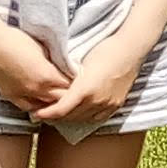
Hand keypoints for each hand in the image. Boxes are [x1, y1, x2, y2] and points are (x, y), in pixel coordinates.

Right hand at [0, 22, 66, 113]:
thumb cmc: (16, 38)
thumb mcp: (42, 47)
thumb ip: (56, 61)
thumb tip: (66, 66)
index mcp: (46, 75)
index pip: (69, 86)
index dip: (74, 82)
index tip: (77, 77)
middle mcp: (35, 89)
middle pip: (59, 99)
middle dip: (66, 93)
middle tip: (69, 87)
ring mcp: (21, 94)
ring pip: (44, 107)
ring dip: (52, 102)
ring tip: (56, 95)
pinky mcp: (9, 95)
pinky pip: (27, 107)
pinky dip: (36, 105)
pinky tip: (40, 102)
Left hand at [32, 35, 149, 126]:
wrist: (131, 48)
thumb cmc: (104, 48)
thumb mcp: (79, 61)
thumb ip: (66, 77)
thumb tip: (49, 83)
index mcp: (85, 89)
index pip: (60, 110)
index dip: (46, 114)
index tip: (35, 113)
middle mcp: (96, 101)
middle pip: (70, 117)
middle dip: (54, 117)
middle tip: (43, 113)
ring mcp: (108, 104)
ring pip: (83, 119)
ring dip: (69, 118)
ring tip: (58, 114)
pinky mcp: (116, 105)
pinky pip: (97, 118)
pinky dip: (85, 117)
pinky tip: (78, 113)